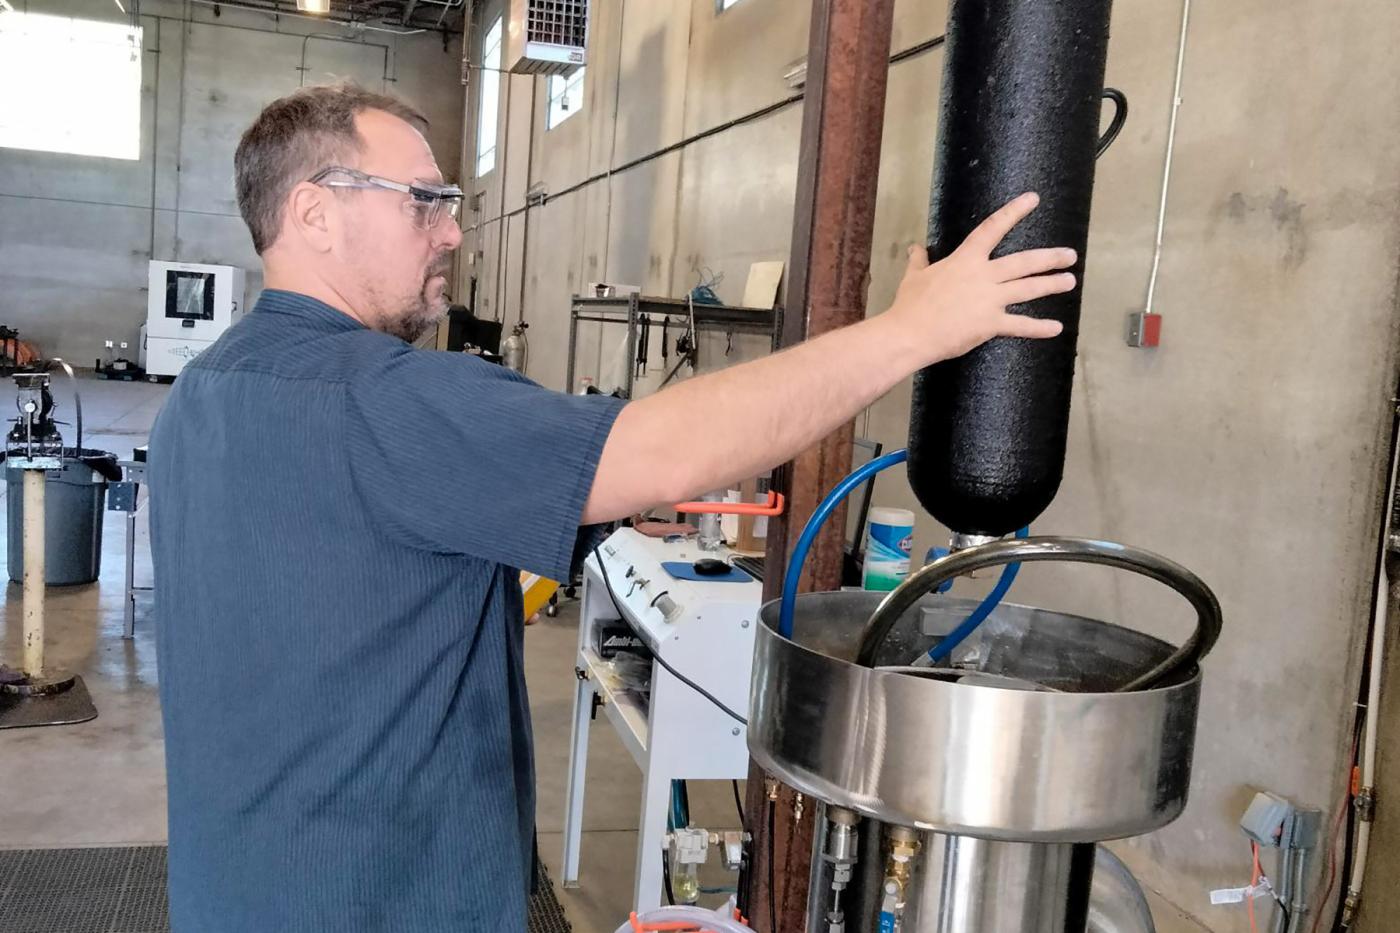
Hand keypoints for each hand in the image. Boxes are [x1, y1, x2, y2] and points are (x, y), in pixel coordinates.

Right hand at [886, 192, 1074, 364]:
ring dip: (1051, 284)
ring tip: (1070, 281)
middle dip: (1050, 257)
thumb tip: (914, 248)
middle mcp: (983, 275)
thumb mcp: (913, 277)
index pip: (992, 228)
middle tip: (1070, 255)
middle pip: (1024, 262)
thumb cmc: (910, 305)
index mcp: (965, 260)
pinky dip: (1039, 327)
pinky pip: (1020, 325)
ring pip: (1028, 288)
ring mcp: (990, 300)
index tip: (1033, 199)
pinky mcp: (991, 324)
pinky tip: (1056, 327)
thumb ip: (919, 261)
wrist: (909, 334)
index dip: (1014, 212)